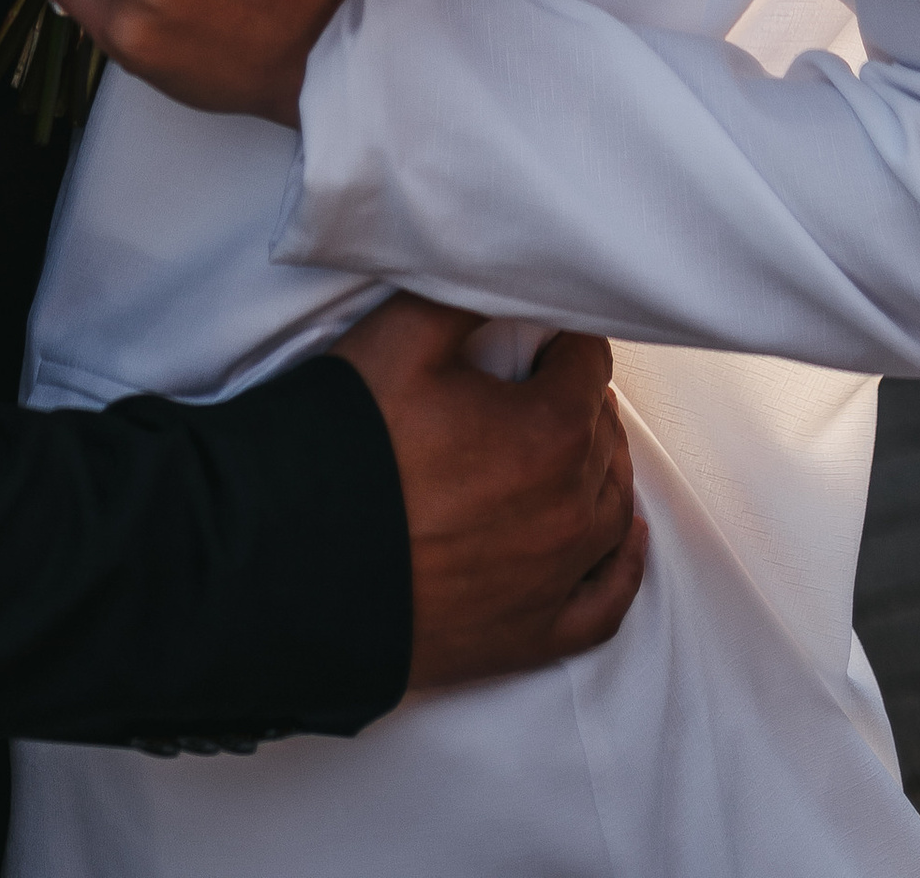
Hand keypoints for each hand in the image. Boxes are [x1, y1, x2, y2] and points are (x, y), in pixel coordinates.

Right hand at [328, 297, 645, 691]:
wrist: (295, 562)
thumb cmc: (352, 444)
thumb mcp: (404, 336)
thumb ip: (470, 297)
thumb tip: (510, 282)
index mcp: (552, 431)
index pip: (588, 364)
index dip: (562, 341)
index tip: (536, 337)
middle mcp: (570, 509)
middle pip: (602, 435)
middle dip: (578, 400)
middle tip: (538, 382)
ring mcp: (553, 580)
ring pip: (611, 511)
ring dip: (599, 468)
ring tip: (576, 443)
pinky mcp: (529, 636)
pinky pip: (604, 604)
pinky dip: (622, 568)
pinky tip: (624, 540)